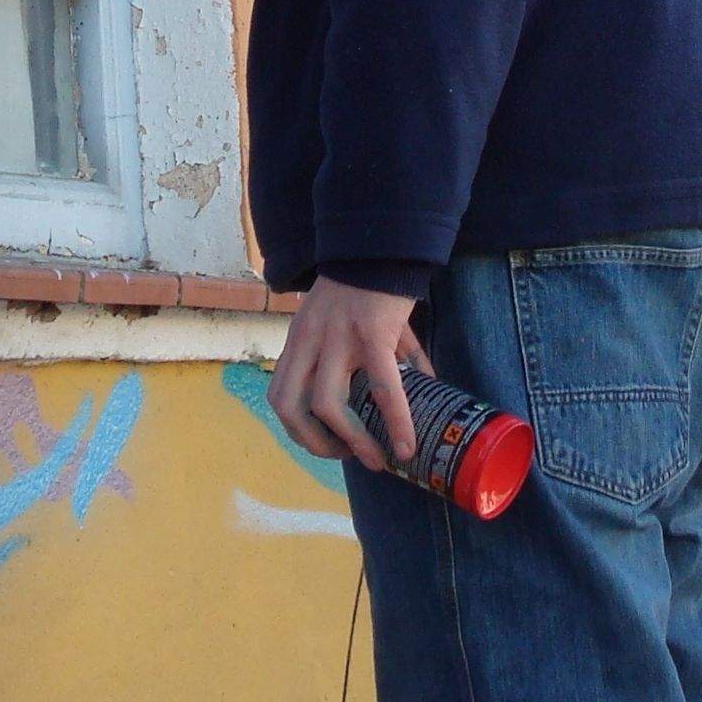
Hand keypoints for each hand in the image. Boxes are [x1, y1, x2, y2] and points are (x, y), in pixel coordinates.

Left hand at [269, 276, 427, 472]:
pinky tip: (406, 443)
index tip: (326, 444)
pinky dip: (395, 420)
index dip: (297, 430)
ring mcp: (338, 337)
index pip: (280, 395)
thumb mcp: (352, 322)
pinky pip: (382, 386)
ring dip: (349, 440)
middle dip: (315, 443)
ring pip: (326, 403)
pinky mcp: (372, 333)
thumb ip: (374, 356)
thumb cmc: (368, 285)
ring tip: (374, 457)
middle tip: (345, 456)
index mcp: (300, 339)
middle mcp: (310, 340)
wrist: (382, 243)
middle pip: (290, 406)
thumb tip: (422, 386)